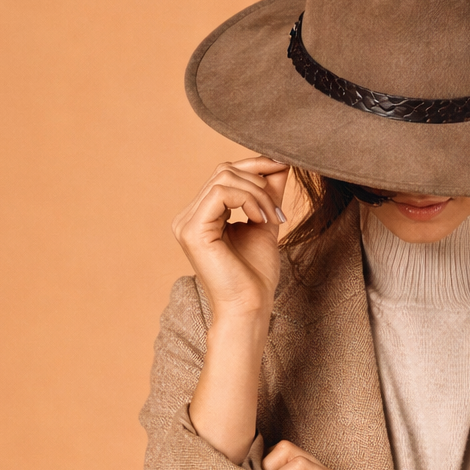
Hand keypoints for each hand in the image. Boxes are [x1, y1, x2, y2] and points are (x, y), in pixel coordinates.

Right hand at [172, 158, 289, 320]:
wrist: (250, 307)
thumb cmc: (256, 274)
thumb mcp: (265, 222)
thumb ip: (268, 193)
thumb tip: (280, 161)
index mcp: (202, 215)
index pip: (225, 173)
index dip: (255, 165)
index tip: (284, 167)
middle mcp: (188, 216)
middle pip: (224, 170)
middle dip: (259, 182)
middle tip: (278, 212)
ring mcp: (186, 222)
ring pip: (224, 177)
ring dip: (257, 193)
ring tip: (270, 219)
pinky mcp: (192, 229)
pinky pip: (220, 192)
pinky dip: (247, 200)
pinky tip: (259, 220)